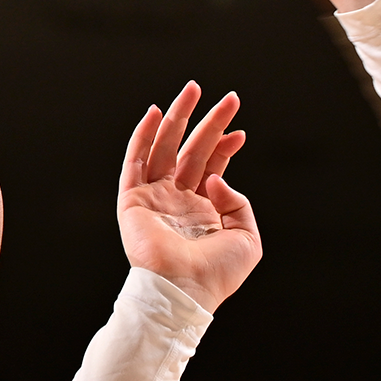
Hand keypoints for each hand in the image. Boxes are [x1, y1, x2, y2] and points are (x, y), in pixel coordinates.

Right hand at [118, 82, 259, 312]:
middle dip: (209, 123)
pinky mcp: (133, 202)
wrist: (184, 291)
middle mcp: (176, 202)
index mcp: (202, 212)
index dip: (225, 146)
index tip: (239, 132)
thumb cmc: (216, 274)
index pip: (211, 168)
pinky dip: (142, 136)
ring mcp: (153, 200)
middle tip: (229, 98)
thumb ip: (238, 203)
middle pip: (191, 151)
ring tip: (193, 90)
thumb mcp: (247, 237)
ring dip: (177, 119)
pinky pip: (134, 162)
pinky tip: (155, 113)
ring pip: (163, 149)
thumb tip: (216, 175)